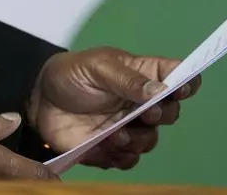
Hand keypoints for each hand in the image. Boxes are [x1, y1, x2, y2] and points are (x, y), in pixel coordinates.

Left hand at [25, 47, 200, 170]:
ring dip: (139, 140)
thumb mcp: (98, 67)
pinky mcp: (111, 148)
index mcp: (143, 75)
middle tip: (146, 115)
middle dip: (163, 116)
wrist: (39, 100)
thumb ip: (127, 79)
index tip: (182, 89)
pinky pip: (129, 160)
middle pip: (171, 113)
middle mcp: (140, 103)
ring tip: (117, 134)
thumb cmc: (71, 74)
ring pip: (151, 140)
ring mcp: (128, 126)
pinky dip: (122, 157)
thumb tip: (159, 91)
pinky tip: (107, 146)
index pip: (177, 76)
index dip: (187, 82)